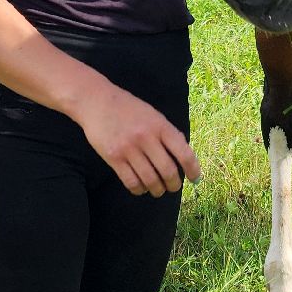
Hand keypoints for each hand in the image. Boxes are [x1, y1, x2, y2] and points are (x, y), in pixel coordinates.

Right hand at [74, 86, 200, 196]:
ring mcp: (129, 148)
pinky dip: (139, 190)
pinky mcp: (113, 158)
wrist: (97, 101)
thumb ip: (167, 133)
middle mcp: (146, 137)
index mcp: (160, 126)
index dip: (193, 169)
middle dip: (174, 185)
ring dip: (157, 190)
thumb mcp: (153, 115)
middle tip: (173, 187)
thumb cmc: (128, 108)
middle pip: (168, 171)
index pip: (184, 152)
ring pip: (150, 180)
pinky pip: (131, 182)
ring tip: (158, 190)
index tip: (195, 178)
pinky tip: (141, 188)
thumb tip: (184, 157)